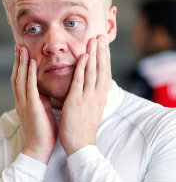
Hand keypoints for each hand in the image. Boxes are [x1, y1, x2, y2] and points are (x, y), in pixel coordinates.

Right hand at [12, 45, 56, 163]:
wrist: (38, 149)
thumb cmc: (42, 133)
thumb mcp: (41, 112)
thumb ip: (41, 100)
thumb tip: (44, 91)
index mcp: (23, 102)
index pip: (19, 80)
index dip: (19, 66)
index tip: (21, 54)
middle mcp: (21, 100)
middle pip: (16, 76)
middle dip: (17, 60)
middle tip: (18, 46)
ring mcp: (24, 103)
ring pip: (20, 78)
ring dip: (21, 62)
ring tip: (22, 49)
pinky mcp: (32, 106)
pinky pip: (29, 86)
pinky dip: (29, 73)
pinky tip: (32, 62)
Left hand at [59, 35, 111, 154]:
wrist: (80, 146)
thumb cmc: (81, 129)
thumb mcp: (89, 110)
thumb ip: (90, 98)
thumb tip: (90, 88)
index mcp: (99, 98)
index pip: (104, 73)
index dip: (104, 58)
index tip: (104, 45)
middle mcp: (96, 96)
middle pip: (102, 69)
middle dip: (102, 52)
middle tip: (101, 36)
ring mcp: (88, 98)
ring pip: (93, 72)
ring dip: (94, 54)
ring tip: (94, 40)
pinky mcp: (77, 102)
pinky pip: (80, 81)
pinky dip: (83, 68)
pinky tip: (84, 57)